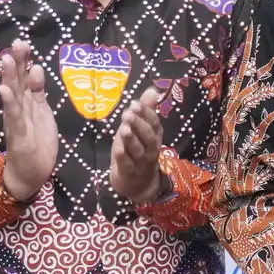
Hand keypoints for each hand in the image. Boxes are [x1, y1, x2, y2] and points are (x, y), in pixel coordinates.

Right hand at [0, 40, 57, 202]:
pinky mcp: (17, 135)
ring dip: (9, 77)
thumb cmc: (36, 140)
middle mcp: (18, 108)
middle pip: (17, 82)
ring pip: (13, 96)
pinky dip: (9, 103)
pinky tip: (4, 90)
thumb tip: (37, 68)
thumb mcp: (41, 112)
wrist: (30, 172)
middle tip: (18, 43)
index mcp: (26, 102)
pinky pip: (13, 117)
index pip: (24, 77)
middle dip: (17, 63)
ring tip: (6, 59)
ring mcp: (16, 121)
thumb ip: (37, 91)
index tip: (23, 42)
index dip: (23, 61)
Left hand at [111, 88, 165, 205]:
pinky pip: (128, 165)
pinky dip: (124, 158)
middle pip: (148, 137)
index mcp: (154, 137)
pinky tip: (119, 149)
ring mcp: (141, 162)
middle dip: (139, 124)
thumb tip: (152, 90)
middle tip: (129, 113)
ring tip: (124, 128)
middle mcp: (150, 149)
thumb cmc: (137, 150)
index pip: (154, 124)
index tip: (136, 104)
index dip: (146, 114)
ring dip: (132, 139)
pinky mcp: (130, 173)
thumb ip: (146, 111)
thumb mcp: (141, 130)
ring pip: (138, 150)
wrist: (137, 183)